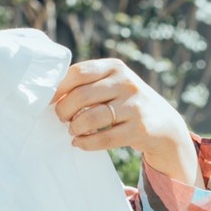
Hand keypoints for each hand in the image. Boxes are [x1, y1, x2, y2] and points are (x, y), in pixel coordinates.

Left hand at [51, 58, 198, 184]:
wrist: (162, 122)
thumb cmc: (125, 101)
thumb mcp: (113, 84)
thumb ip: (87, 84)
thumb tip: (50, 95)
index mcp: (115, 67)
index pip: (78, 72)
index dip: (58, 88)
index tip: (48, 100)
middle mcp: (126, 83)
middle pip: (81, 96)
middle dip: (63, 110)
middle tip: (61, 118)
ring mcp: (134, 106)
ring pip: (90, 118)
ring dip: (74, 127)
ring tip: (72, 130)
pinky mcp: (139, 129)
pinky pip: (104, 139)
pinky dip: (86, 143)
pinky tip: (79, 143)